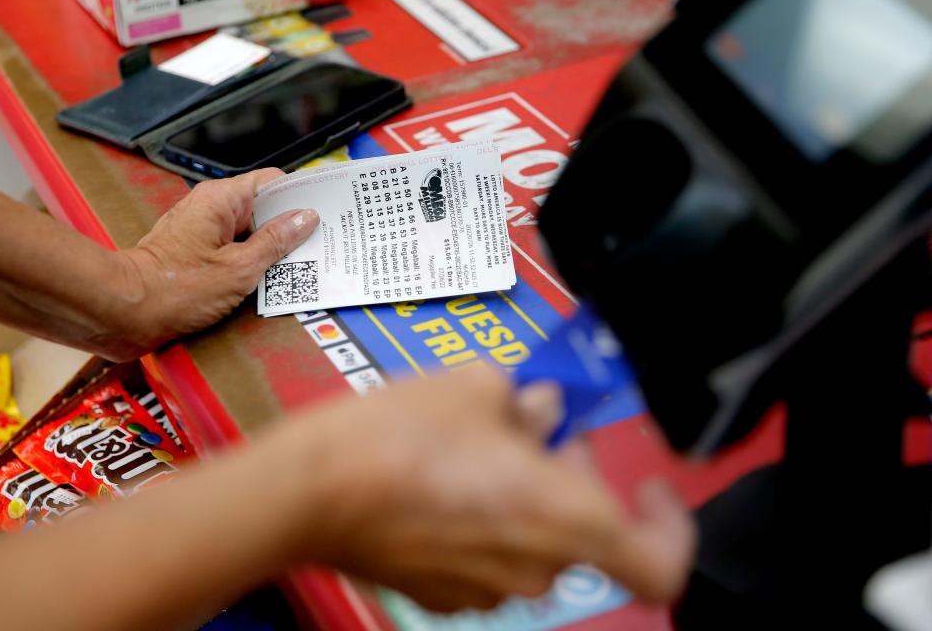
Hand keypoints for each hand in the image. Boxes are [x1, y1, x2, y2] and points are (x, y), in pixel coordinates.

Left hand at [113, 169, 317, 358]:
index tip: (323, 211)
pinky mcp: (197, 252)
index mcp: (221, 200)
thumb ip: (276, 242)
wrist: (126, 312)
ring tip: (296, 267)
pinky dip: (252, 261)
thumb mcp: (240, 268)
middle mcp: (210, 208)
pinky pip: (235, 248)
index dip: (300, 195)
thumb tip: (304, 219)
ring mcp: (202, 229)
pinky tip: (268, 279)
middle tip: (316, 245)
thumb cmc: (173, 290)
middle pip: (263, 207)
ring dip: (271, 248)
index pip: (272, 182)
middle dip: (289, 227)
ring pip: (250, 230)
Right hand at [279, 366, 695, 611]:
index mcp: (562, 518)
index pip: (658, 562)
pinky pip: (487, 557)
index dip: (667, 524)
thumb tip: (545, 408)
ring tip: (475, 445)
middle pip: (584, 531)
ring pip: (532, 541)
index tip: (646, 487)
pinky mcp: (442, 594)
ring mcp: (486, 589)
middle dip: (569, 477)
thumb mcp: (478, 385)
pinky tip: (444, 479)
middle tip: (533, 427)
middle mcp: (533, 567)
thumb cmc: (398, 438)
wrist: (312, 490)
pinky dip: (483, 521)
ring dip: (522, 495)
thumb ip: (532, 400)